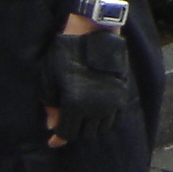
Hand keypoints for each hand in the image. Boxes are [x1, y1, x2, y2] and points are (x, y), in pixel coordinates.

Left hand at [40, 29, 132, 146]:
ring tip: (81, 120)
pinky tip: (97, 116)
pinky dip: (106, 122)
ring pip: (101, 128)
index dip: (58, 138)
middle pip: (84, 133)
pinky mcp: (122, 93)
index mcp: (74, 104)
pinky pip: (116, 119)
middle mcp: (95, 107)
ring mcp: (111, 101)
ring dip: (89, 128)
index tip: (52, 141)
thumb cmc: (67, 52)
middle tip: (66, 124)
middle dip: (73, 131)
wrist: (93, 30)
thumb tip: (52, 126)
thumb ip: (51, 106)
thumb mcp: (50, 78)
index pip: (66, 133)